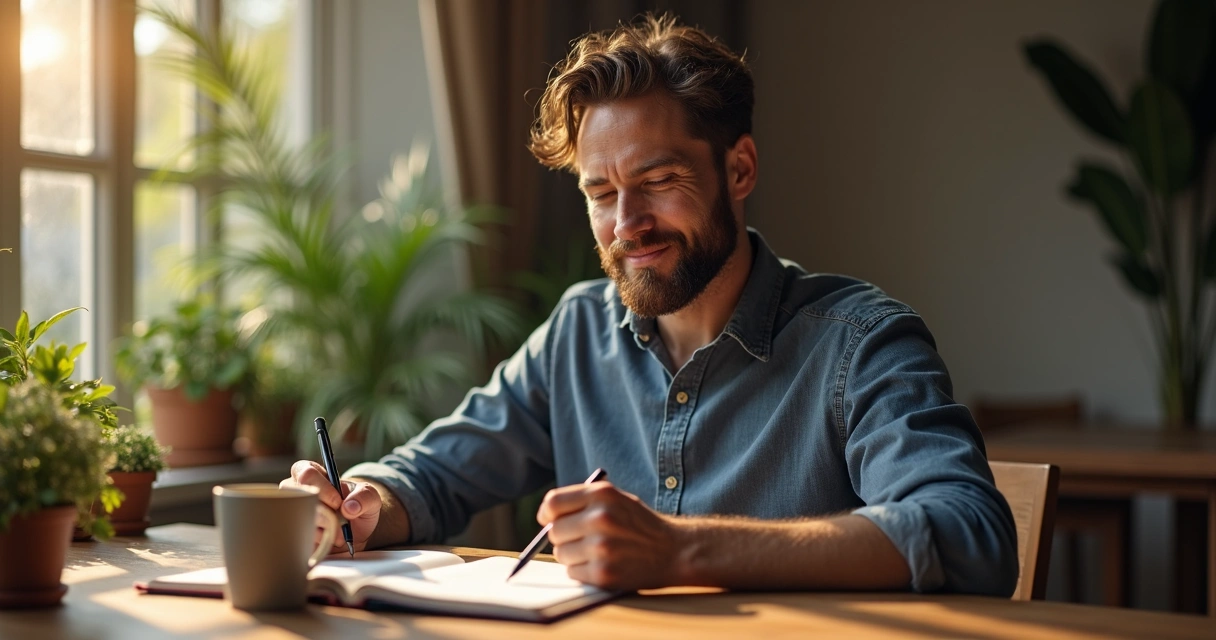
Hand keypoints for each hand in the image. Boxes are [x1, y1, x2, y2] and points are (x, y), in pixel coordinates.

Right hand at [280, 460, 381, 553]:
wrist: (356, 532)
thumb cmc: (359, 507)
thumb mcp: (370, 498)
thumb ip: (365, 497)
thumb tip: (349, 507)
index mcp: (314, 474)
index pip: (307, 474)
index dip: (322, 489)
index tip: (338, 503)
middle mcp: (298, 491)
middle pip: (298, 497)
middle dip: (322, 514)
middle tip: (340, 522)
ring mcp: (292, 512)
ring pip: (299, 520)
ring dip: (323, 530)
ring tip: (339, 533)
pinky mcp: (293, 531)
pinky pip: (299, 536)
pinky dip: (318, 541)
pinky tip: (328, 540)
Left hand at [538, 480, 683, 589]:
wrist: (675, 551)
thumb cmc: (641, 525)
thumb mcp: (617, 499)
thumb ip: (583, 501)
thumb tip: (546, 516)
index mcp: (602, 495)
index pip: (553, 503)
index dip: (547, 514)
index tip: (548, 520)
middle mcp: (600, 518)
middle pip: (554, 531)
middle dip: (563, 537)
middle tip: (580, 539)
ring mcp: (601, 547)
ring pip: (560, 553)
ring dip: (572, 555)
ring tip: (595, 552)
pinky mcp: (604, 573)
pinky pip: (572, 572)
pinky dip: (582, 571)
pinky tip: (602, 564)